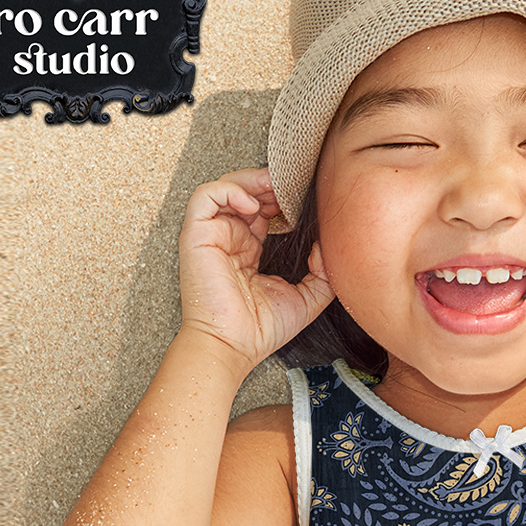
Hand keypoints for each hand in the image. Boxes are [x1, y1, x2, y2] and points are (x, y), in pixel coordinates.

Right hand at [178, 168, 334, 370]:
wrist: (233, 346)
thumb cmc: (261, 329)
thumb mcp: (306, 298)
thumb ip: (323, 272)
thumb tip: (330, 245)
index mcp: (249, 250)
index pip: (264, 209)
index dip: (283, 198)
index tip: (305, 199)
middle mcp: (229, 239)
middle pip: (246, 191)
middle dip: (271, 183)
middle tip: (294, 186)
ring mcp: (212, 235)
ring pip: (226, 186)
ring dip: (252, 180)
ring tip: (275, 188)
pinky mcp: (196, 235)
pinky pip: (205, 196)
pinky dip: (229, 190)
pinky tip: (253, 204)